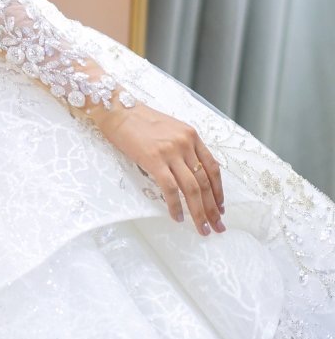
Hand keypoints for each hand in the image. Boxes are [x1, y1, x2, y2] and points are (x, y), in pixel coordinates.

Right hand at [94, 100, 225, 236]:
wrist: (118, 109)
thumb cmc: (139, 120)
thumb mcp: (169, 129)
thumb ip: (182, 147)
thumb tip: (189, 172)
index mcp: (191, 135)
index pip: (212, 168)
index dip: (218, 191)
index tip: (220, 207)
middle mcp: (185, 143)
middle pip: (205, 182)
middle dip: (213, 208)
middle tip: (218, 226)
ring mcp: (170, 152)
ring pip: (192, 189)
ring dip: (199, 212)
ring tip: (202, 229)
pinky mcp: (154, 160)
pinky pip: (170, 189)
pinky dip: (176, 206)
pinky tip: (177, 217)